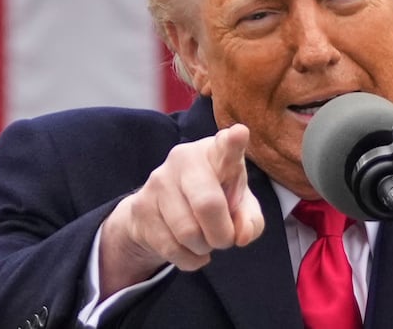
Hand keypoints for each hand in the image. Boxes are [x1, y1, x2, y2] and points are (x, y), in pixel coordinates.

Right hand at [99, 124, 264, 297]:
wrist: (160, 211)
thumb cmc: (213, 201)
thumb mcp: (239, 208)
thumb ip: (251, 221)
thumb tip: (241, 235)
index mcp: (216, 152)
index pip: (226, 146)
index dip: (234, 142)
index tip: (240, 133)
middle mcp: (185, 159)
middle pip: (208, 205)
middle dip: (222, 234)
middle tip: (225, 239)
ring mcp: (159, 181)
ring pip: (188, 232)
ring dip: (204, 247)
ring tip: (204, 240)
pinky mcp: (141, 207)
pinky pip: (171, 248)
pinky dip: (189, 259)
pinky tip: (190, 250)